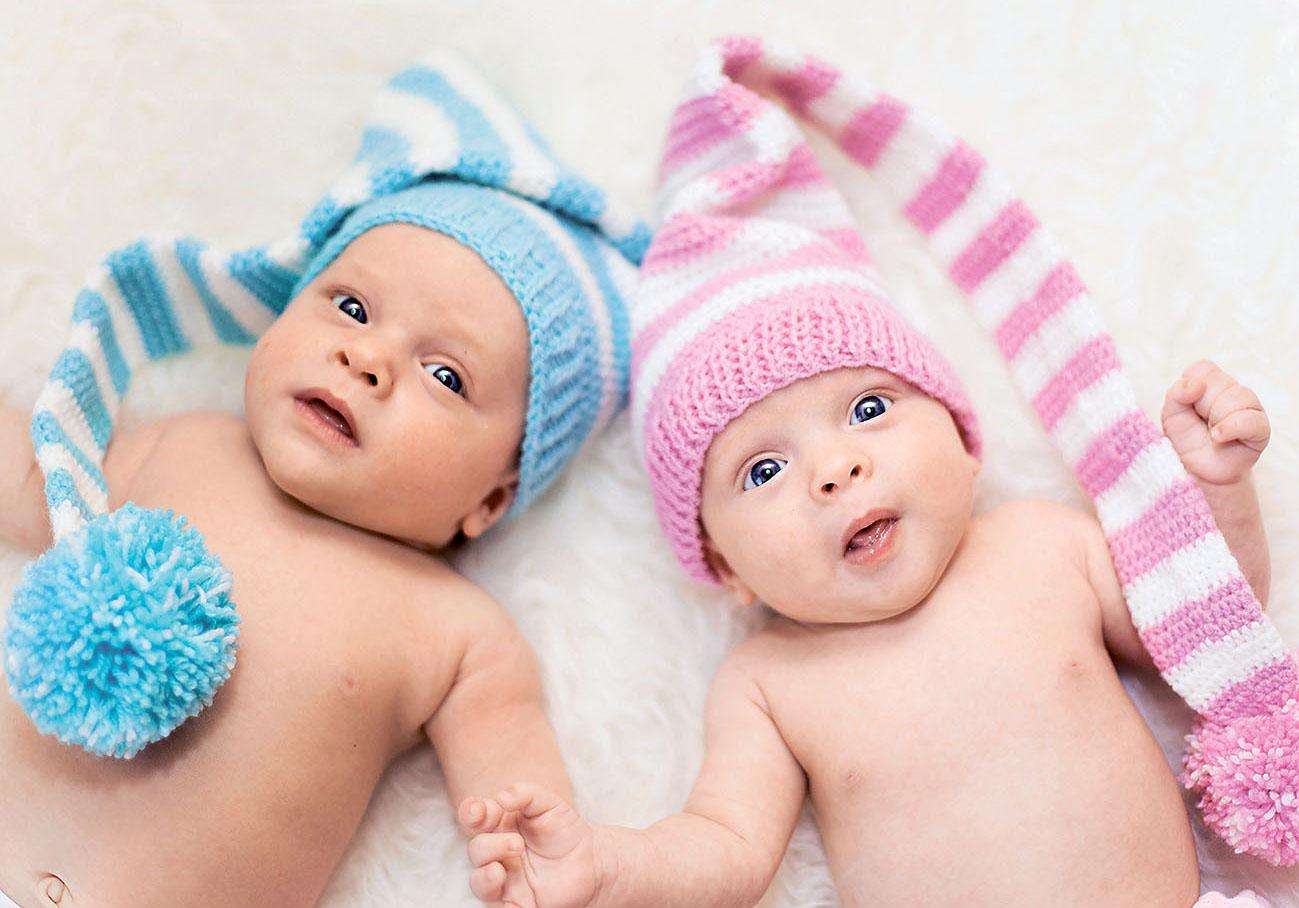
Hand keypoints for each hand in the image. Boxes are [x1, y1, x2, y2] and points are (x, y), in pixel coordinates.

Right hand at [459, 783, 598, 907]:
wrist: (591, 860)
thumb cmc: (564, 829)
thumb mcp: (549, 803)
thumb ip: (526, 793)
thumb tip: (501, 797)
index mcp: (499, 825)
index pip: (473, 817)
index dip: (470, 812)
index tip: (478, 811)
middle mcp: (497, 853)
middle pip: (476, 850)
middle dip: (492, 846)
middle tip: (518, 844)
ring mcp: (505, 880)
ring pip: (479, 883)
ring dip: (484, 877)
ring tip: (500, 871)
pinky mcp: (518, 904)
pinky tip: (512, 904)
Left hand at [1161, 360, 1269, 485]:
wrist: (1198, 472)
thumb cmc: (1186, 441)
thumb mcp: (1171, 415)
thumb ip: (1177, 394)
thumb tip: (1196, 384)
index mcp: (1211, 385)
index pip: (1204, 368)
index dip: (1192, 386)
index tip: (1188, 406)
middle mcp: (1233, 392)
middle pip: (1219, 381)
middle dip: (1202, 405)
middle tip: (1202, 423)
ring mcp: (1250, 409)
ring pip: (1237, 396)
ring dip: (1216, 418)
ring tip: (1211, 434)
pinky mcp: (1260, 429)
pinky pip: (1250, 419)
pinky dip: (1230, 428)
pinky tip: (1218, 437)